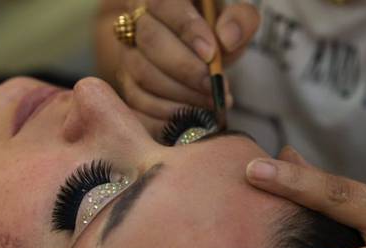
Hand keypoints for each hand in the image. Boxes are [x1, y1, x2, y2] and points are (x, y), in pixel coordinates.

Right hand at [119, 0, 259, 119]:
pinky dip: (166, 116)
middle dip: (185, 69)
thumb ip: (238, 20)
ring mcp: (127, 54)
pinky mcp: (127, 84)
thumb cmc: (213, 30)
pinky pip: (138, 103)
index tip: (211, 54)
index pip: (164, 4)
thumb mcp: (231, 19)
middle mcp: (136, 20)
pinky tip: (191, 118)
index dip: (187, 30)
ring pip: (142, 74)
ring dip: (179, 95)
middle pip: (150, 41)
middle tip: (213, 86)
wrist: (192, 50)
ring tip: (209, 103)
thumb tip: (228, 39)